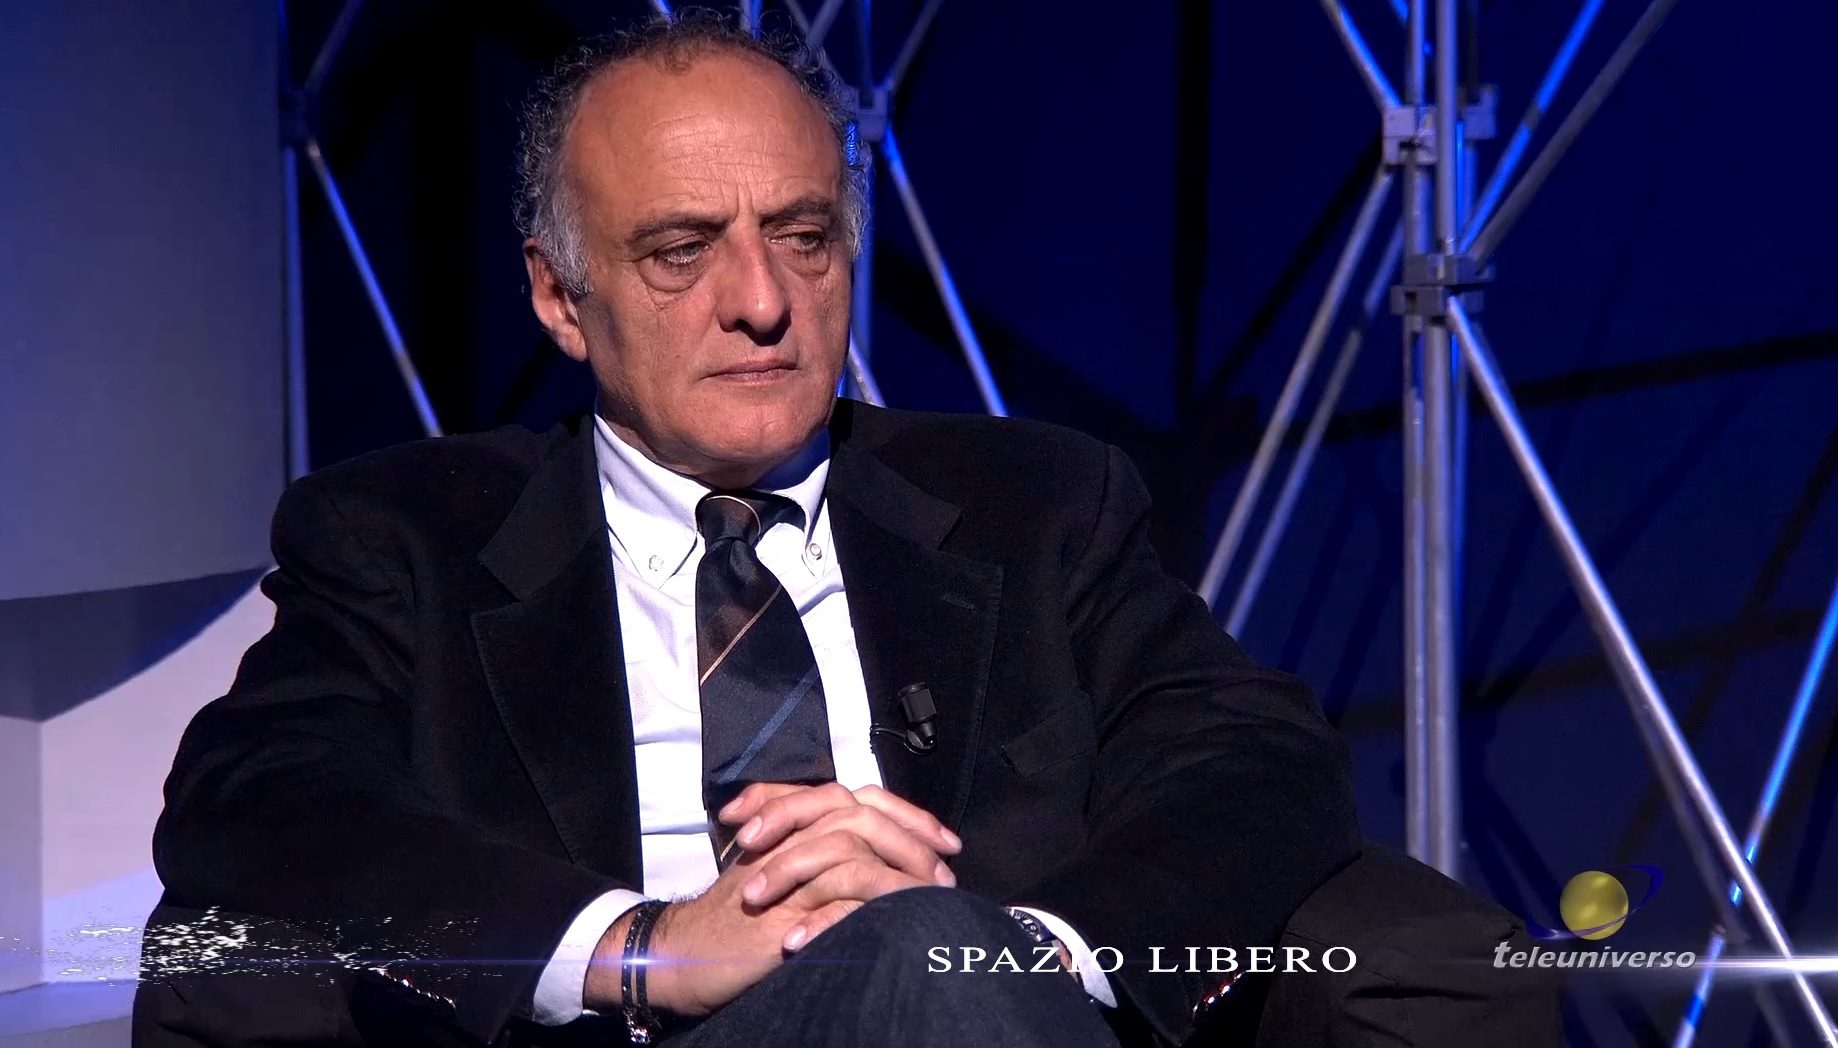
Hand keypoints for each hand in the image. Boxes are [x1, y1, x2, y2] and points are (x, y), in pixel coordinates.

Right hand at [583, 783, 960, 1017]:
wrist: (682, 950)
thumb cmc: (735, 914)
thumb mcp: (779, 871)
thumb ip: (821, 850)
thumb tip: (887, 852)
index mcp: (795, 825)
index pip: (861, 799)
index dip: (909, 816)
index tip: (947, 842)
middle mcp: (790, 838)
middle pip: (860, 816)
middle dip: (912, 842)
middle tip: (943, 872)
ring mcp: (783, 875)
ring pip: (852, 853)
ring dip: (900, 876)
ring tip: (928, 897)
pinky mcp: (780, 915)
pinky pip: (834, 903)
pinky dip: (869, 910)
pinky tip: (894, 922)